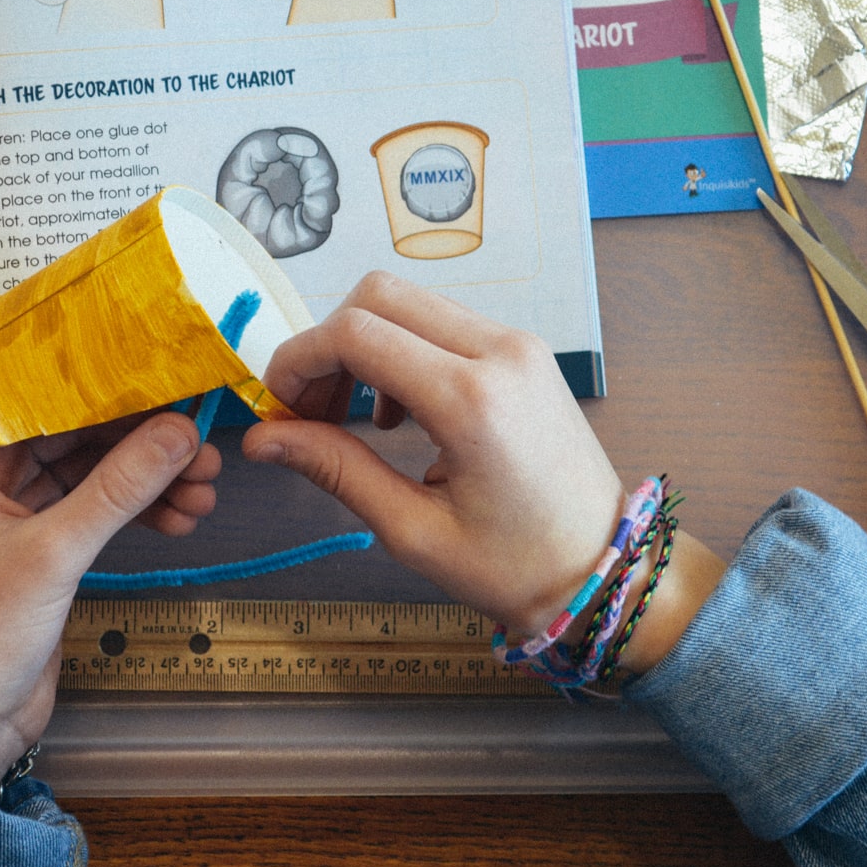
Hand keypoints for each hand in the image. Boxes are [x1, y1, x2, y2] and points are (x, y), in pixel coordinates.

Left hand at [0, 410, 219, 795]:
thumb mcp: (53, 553)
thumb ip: (120, 487)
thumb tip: (182, 431)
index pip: (53, 396)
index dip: (119, 387)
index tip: (181, 381)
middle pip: (85, 429)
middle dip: (147, 440)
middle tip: (206, 450)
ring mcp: (21, 502)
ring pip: (102, 467)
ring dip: (154, 478)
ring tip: (205, 493)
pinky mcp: (49, 540)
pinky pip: (106, 504)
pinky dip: (144, 509)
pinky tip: (182, 518)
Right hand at [241, 272, 625, 636]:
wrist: (605, 570)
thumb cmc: (516, 567)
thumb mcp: (413, 530)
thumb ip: (335, 469)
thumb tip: (261, 438)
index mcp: (471, 400)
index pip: (356, 333)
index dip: (299, 361)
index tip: (278, 406)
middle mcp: (499, 352)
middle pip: (379, 296)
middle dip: (327, 346)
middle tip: (310, 412)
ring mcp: (518, 345)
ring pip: (410, 303)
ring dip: (364, 346)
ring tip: (350, 419)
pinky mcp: (525, 353)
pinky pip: (444, 324)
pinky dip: (402, 351)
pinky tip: (398, 414)